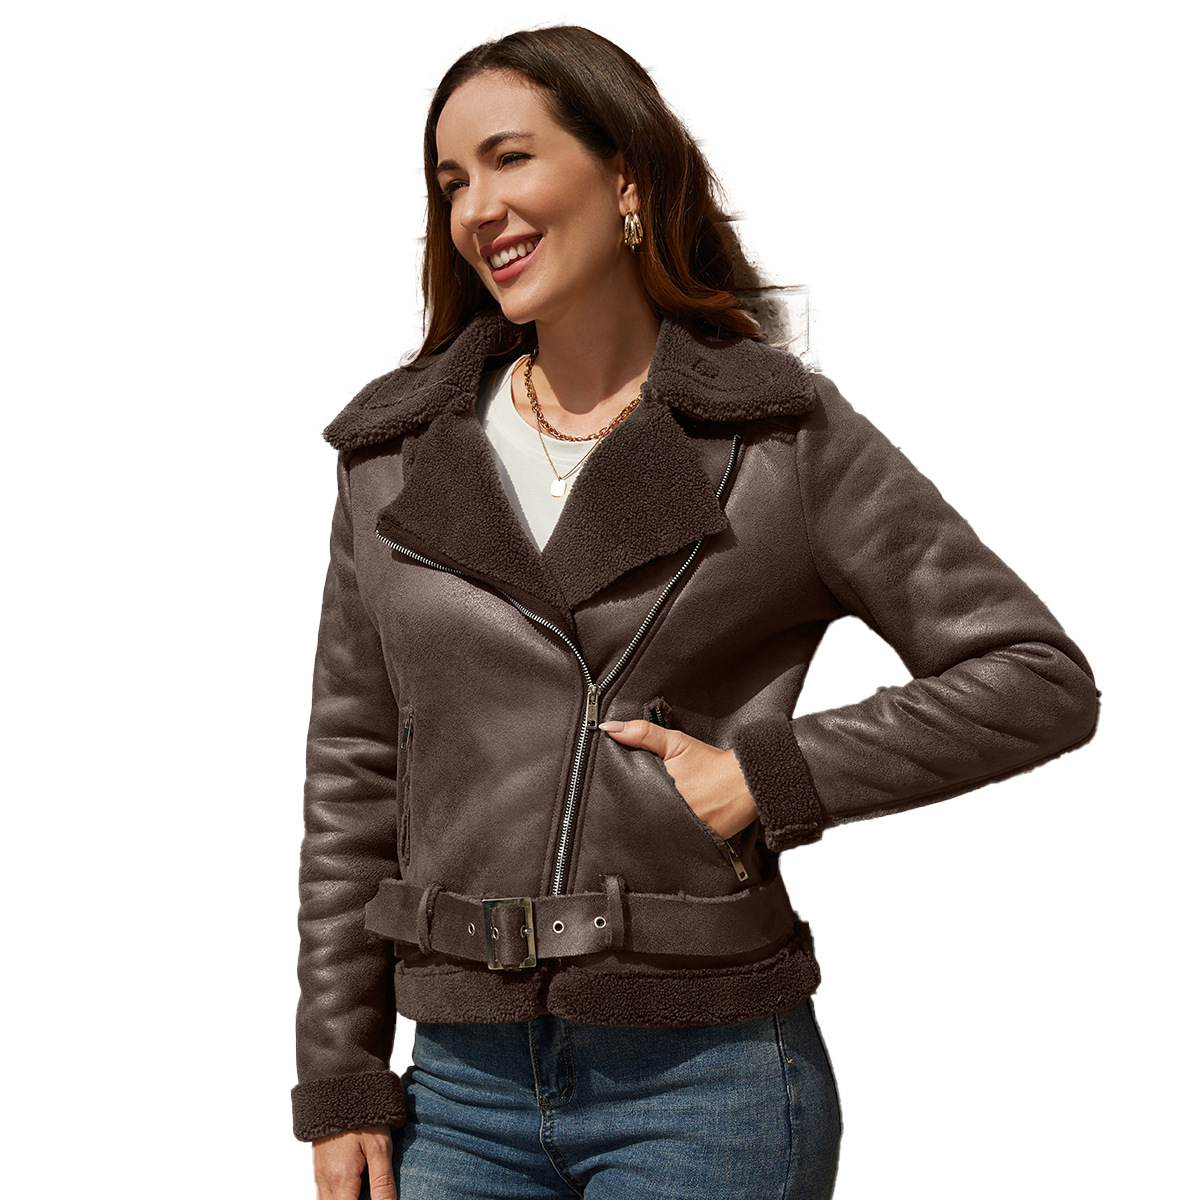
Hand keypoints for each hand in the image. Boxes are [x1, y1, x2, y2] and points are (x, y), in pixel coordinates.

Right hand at [313, 1124, 394, 1199]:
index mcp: (340, 1179)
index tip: (377, 1198)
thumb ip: (382, 1183)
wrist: (341, 1089)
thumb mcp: (380, 1148)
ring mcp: (319, 1176)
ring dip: (346, 1199)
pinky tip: (354, 1188)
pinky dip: (339, 1195)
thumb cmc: (362, 1116)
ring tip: (364, 1190)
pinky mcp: (319, 1169)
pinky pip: (325, 1195)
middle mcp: (324, 1182)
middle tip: (370, 1191)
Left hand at [598, 719, 757, 840]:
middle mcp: (666, 817)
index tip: (613, 799)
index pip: (626, 802)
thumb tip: (609, 728)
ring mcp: (681, 834)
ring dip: (651, 829)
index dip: (619, 800)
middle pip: (639, 821)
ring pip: (655, 836)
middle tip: (632, 810)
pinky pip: (676, 846)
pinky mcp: (696, 846)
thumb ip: (642, 734)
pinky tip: (671, 832)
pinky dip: (672, 840)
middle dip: (633, 816)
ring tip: (652, 822)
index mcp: (655, 793)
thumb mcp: (675, 743)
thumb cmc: (710, 763)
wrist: (744, 782)